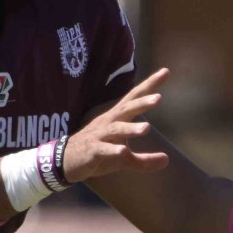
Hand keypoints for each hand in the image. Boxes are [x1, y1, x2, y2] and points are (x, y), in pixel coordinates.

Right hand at [59, 68, 170, 183]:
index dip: (149, 85)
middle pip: (126, 109)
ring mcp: (99, 136)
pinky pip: (103, 150)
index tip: (166, 71)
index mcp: (117, 118)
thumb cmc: (98, 152)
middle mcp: (109, 122)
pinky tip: (123, 151)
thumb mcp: (123, 158)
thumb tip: (167, 160)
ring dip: (130, 128)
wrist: (66, 160)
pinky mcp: (92, 151)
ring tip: (146, 128)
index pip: (134, 98)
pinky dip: (112, 150)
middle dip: (141, 103)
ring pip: (116, 129)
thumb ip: (145, 160)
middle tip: (158, 98)